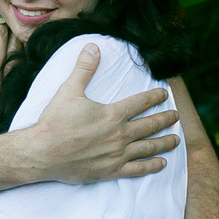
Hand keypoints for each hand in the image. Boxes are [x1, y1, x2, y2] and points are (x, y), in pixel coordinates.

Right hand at [33, 43, 179, 182]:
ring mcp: (117, 154)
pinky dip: (152, 166)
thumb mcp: (68, 90)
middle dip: (166, 119)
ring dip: (165, 142)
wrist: (42, 152)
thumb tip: (93, 47)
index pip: (141, 102)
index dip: (155, 96)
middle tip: (176, 116)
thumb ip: (84, 69)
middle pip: (151, 125)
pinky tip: (161, 163)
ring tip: (175, 139)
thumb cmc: (54, 122)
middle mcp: (120, 134)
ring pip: (149, 147)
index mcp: (112, 114)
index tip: (164, 93)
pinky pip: (138, 169)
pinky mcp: (111, 170)